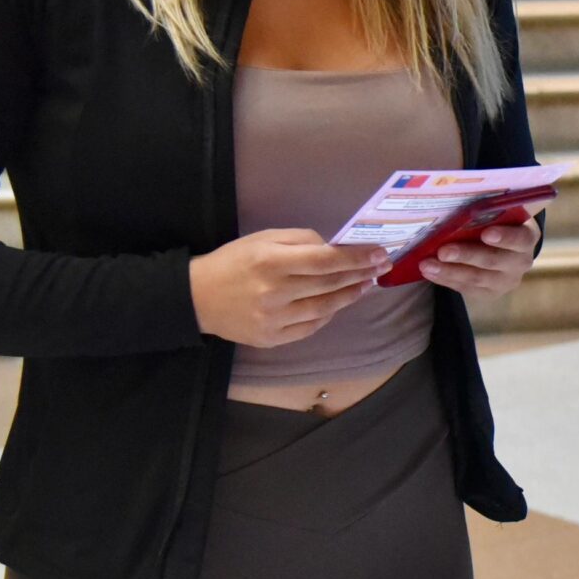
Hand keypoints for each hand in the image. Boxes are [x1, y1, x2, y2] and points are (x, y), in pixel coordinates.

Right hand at [188, 228, 387, 347]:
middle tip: (382, 267)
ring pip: (325, 308)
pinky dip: (328, 314)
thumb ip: (300, 240)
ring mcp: (273, 320)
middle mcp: (274, 292)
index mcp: (271, 262)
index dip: (357, 258)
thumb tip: (334, 248)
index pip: (326, 260)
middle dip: (361, 274)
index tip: (379, 253)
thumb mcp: (263, 239)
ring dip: (350, 295)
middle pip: (330, 284)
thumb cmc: (233, 261)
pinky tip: (338, 302)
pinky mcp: (271, 338)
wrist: (196, 298)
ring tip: (366, 285)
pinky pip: (310, 327)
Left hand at [417, 204, 546, 299]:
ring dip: (449, 271)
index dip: (505, 237)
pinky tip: (429, 272)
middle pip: (493, 261)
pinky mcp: (489, 293)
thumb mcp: (499, 214)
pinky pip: (466, 288)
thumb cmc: (497, 223)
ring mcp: (505, 281)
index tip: (486, 233)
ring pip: (476, 278)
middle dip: (466, 255)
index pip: (520, 238)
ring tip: (427, 264)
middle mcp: (520, 262)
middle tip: (443, 250)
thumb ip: (486, 209)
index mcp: (526, 237)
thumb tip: (455, 193)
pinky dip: (446, 279)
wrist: (505, 250)